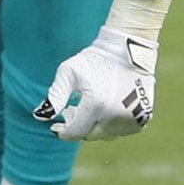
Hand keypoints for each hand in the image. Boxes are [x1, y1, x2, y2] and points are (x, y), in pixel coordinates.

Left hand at [33, 26, 157, 140]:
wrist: (129, 50)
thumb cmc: (94, 60)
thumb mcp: (69, 72)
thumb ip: (54, 96)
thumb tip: (40, 117)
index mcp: (96, 105)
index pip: (75, 132)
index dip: (62, 131)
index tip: (55, 125)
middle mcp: (115, 116)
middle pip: (90, 134)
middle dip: (79, 125)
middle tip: (72, 110)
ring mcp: (132, 119)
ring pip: (106, 134)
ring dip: (96, 125)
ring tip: (90, 107)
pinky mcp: (143, 118)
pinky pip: (121, 130)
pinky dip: (112, 124)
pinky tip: (107, 108)